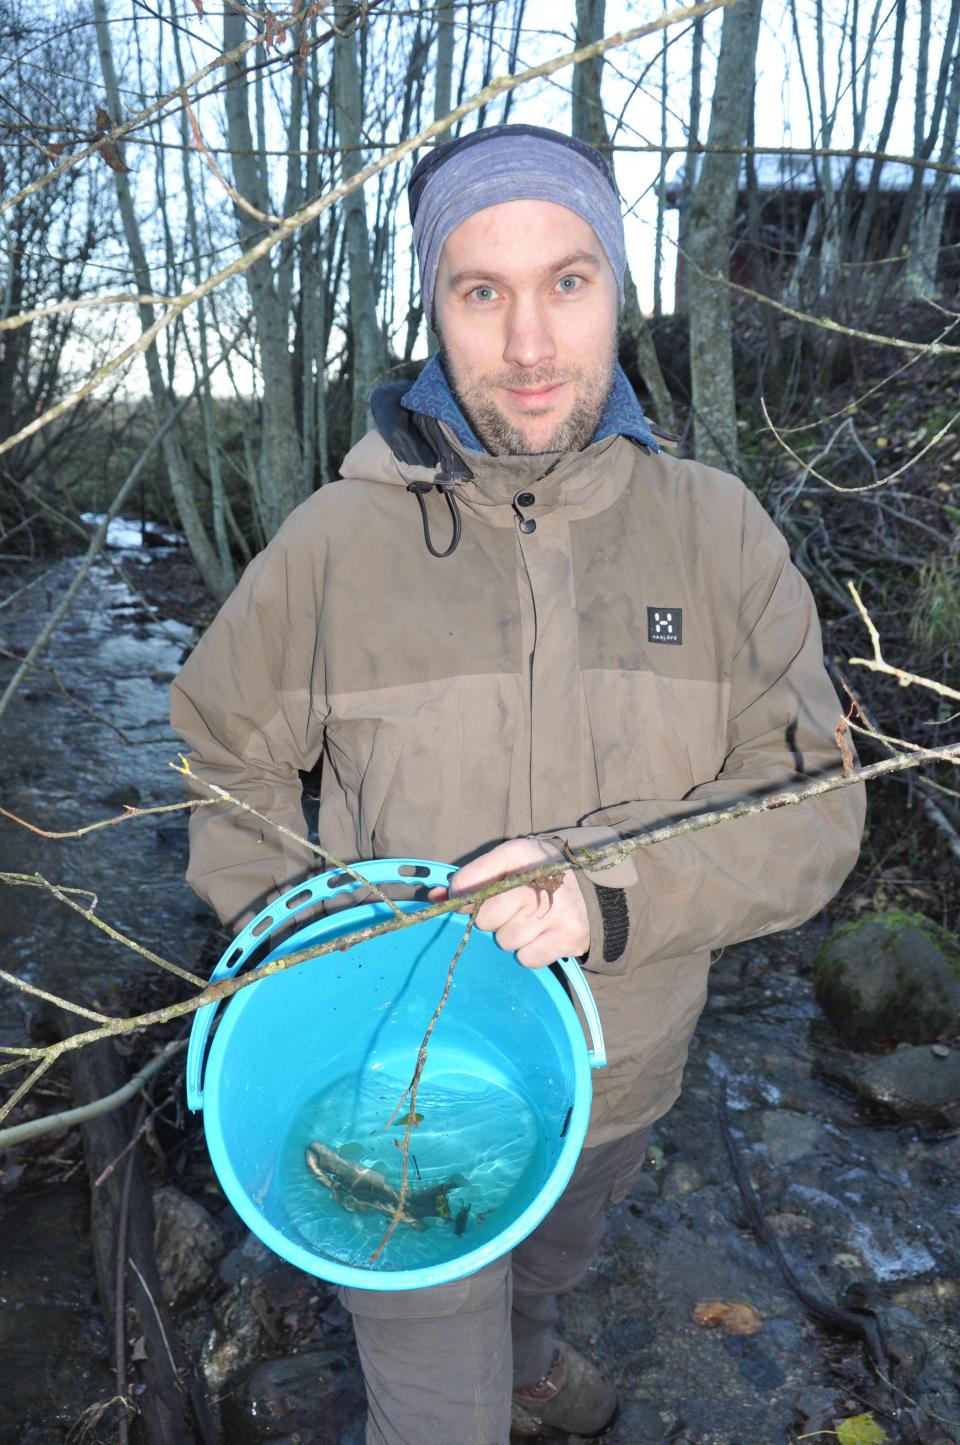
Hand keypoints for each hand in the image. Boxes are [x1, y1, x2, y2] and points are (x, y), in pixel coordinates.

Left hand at [427, 837, 588, 968]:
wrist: (593, 891)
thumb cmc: (540, 876)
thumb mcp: (508, 863)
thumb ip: (471, 878)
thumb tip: (434, 897)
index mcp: (520, 854)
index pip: (470, 883)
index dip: (463, 897)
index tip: (467, 900)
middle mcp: (539, 880)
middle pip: (485, 918)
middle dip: (492, 918)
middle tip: (512, 908)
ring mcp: (556, 911)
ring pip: (505, 940)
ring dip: (512, 936)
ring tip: (530, 921)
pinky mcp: (568, 937)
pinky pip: (526, 958)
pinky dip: (529, 952)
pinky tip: (541, 936)